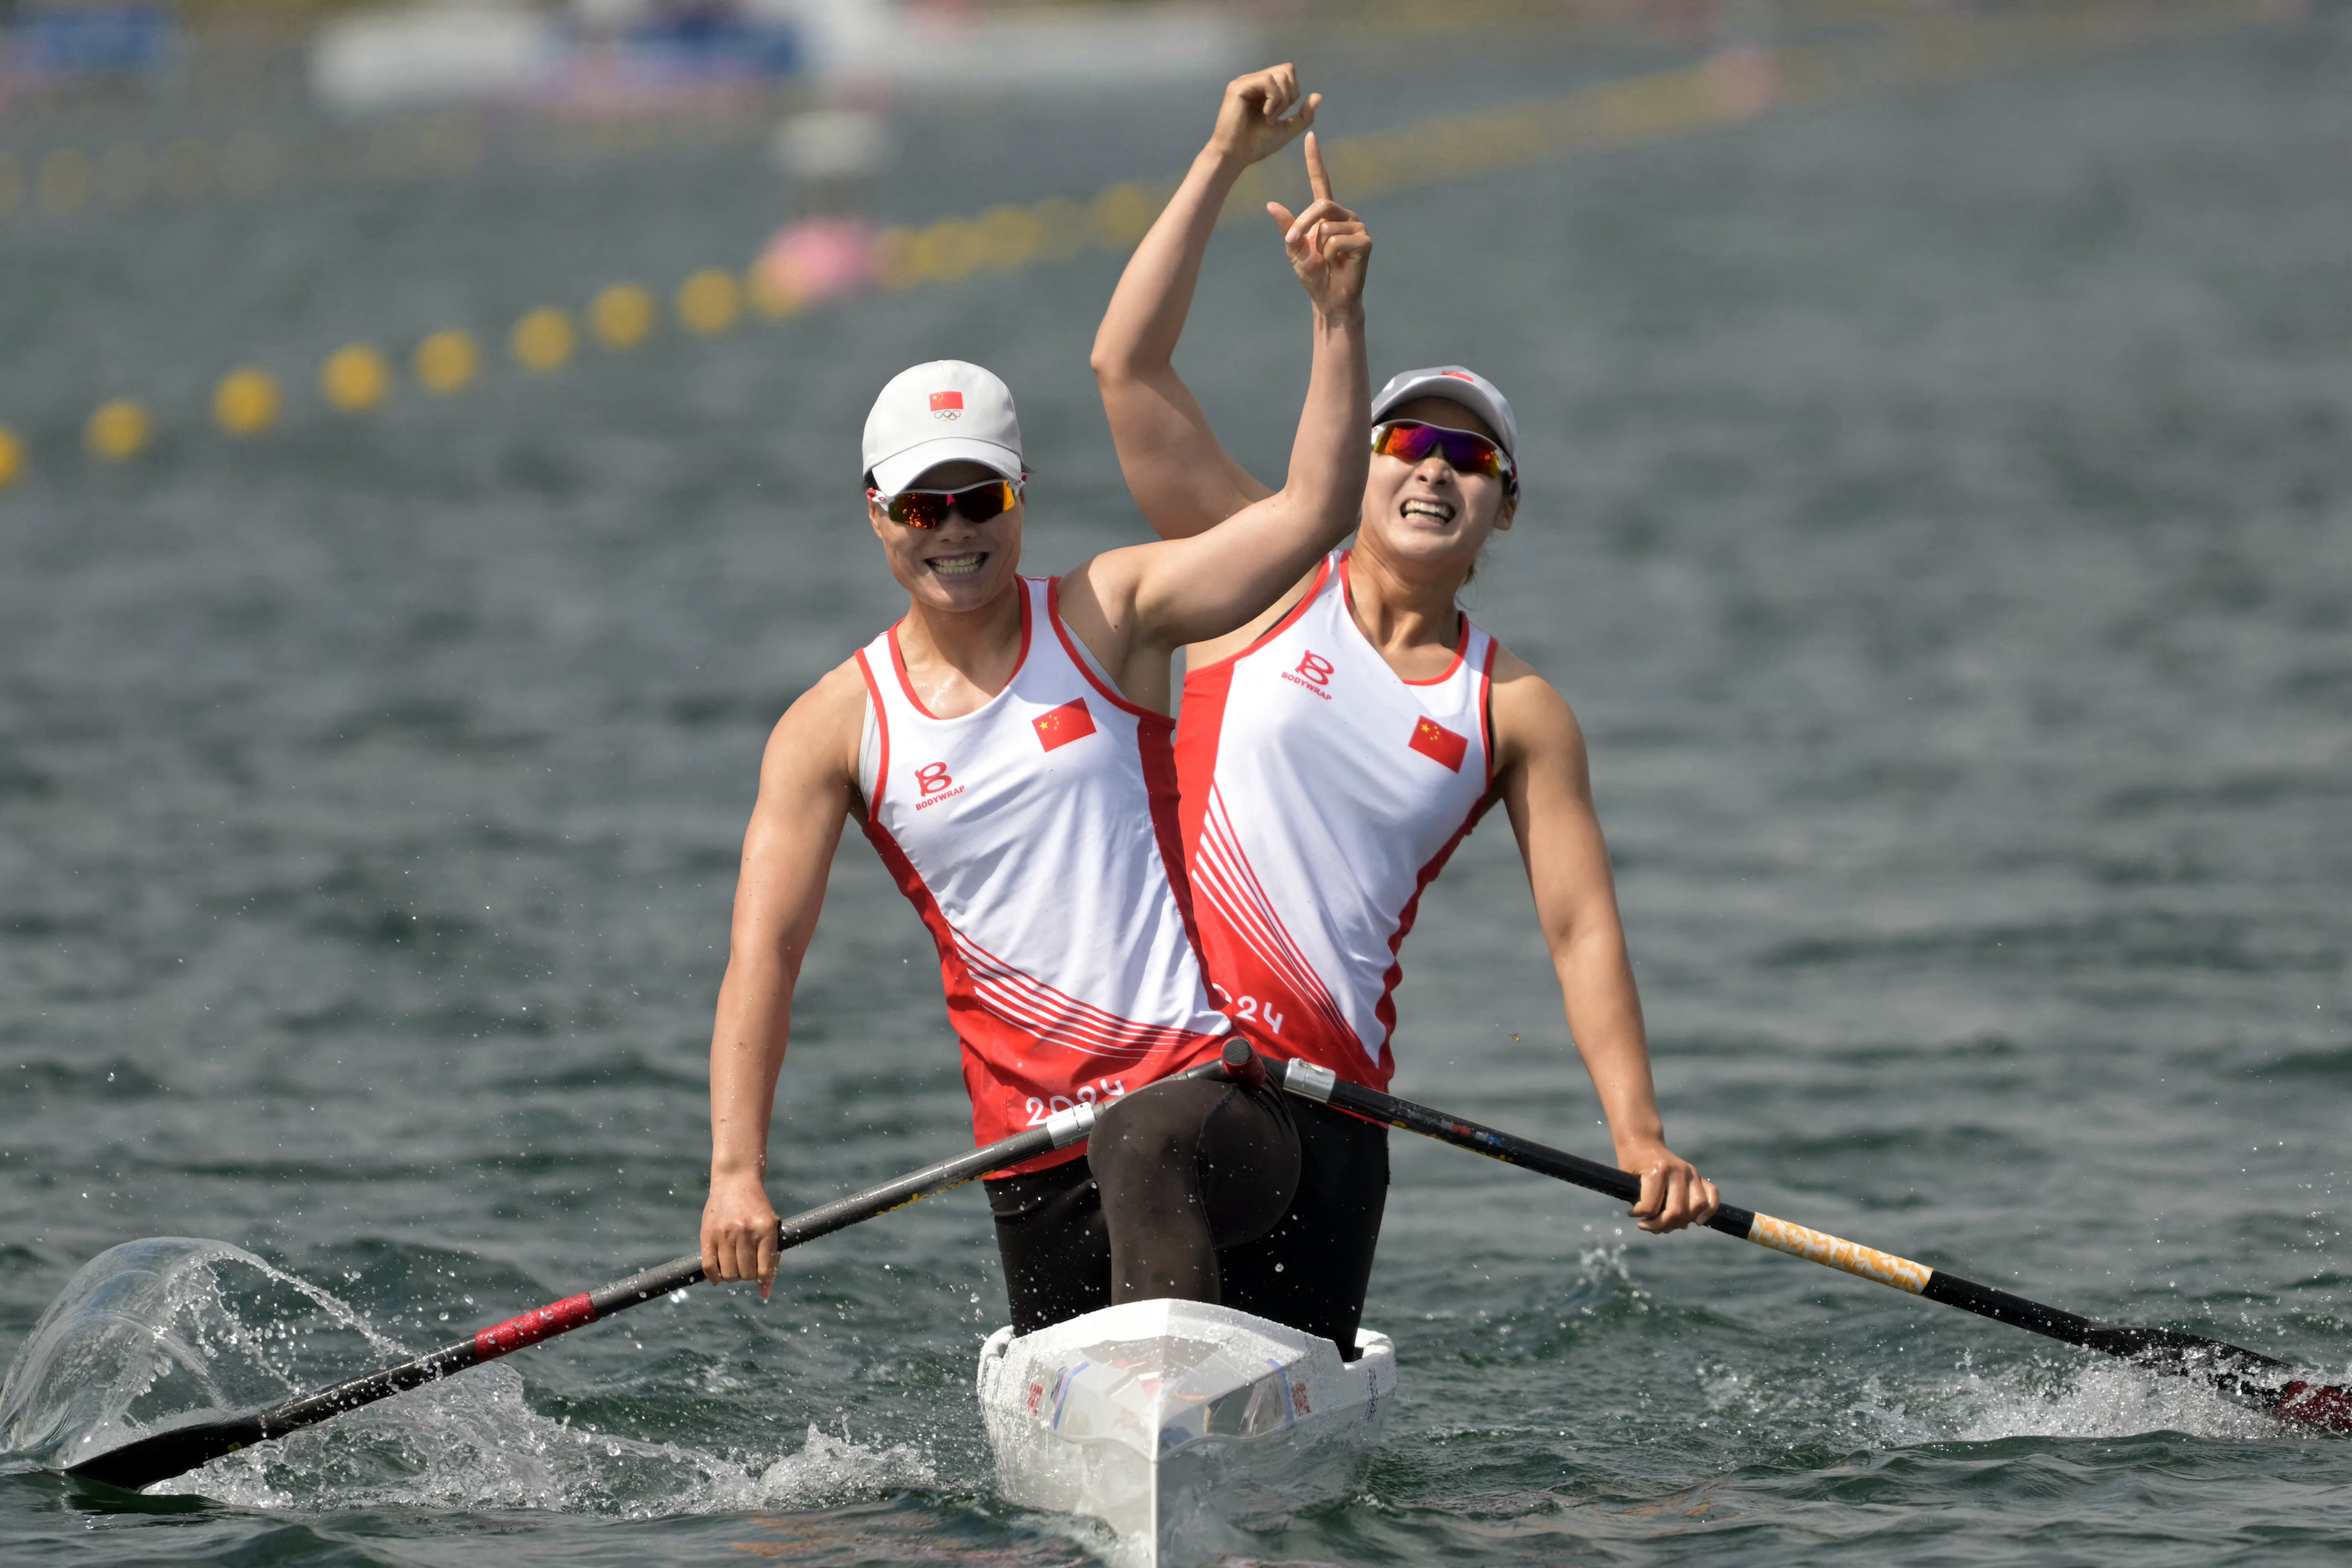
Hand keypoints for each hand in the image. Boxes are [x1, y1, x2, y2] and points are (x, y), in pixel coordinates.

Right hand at [701, 1173, 780, 1300]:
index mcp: (765, 1229)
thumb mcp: (771, 1228)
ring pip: (728, 1274)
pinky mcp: (707, 1234)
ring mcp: (724, 1232)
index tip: (760, 1271)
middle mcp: (745, 1230)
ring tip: (735, 1264)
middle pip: (746, 1274)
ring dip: (732, 1275)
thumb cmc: (757, 1209)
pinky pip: (709, 1267)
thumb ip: (771, 1260)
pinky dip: (715, 1277)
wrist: (736, 1182)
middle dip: (748, 1275)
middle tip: (747, 1264)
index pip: (765, 1270)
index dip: (763, 1277)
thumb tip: (765, 1295)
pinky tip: (720, 1274)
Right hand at [1209, 62, 1318, 166]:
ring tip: (1268, 118)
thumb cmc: (1256, 145)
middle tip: (1276, 116)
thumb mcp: (1286, 130)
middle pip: (1288, 70)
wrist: (1235, 156)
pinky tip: (1265, 114)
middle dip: (1290, 95)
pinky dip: (1273, 100)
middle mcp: (1255, 81)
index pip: (1289, 75)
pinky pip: (1268, 81)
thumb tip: (1318, 96)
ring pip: (1280, 75)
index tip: (1280, 115)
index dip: (1293, 93)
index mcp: (1264, 89)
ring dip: (1281, 100)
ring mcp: (1246, 82)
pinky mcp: (1239, 86)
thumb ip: (1303, 115)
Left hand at [1268, 135, 1368, 317]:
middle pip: (1321, 206)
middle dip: (1303, 226)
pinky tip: (1339, 264)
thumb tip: (1270, 204)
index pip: (1321, 181)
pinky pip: (1338, 241)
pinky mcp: (1365, 241)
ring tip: (1328, 260)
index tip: (1310, 135)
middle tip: (1295, 245)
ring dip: (1319, 249)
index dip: (1315, 159)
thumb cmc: (1313, 274)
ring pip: (1327, 227)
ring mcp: (1358, 226)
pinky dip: (1331, 256)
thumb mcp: (1294, 250)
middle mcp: (1345, 214)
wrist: (1329, 298)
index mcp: (1327, 213)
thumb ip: (1287, 227)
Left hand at [1620, 1141, 1718, 1234]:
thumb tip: (1665, 1227)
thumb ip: (1642, 1203)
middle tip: (1648, 1224)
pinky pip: (1712, 1194)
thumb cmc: (1632, 1164)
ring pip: (1696, 1206)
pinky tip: (1697, 1221)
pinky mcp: (1699, 1175)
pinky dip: (1709, 1211)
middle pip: (1677, 1211)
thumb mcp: (1628, 1180)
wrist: (1643, 1143)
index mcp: (1657, 1170)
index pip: (1651, 1207)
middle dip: (1660, 1225)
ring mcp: (1691, 1172)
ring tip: (1666, 1224)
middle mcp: (1678, 1170)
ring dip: (1681, 1222)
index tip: (1632, 1212)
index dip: (1640, 1215)